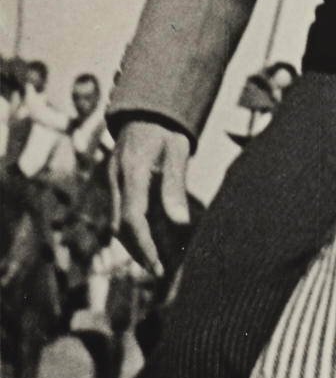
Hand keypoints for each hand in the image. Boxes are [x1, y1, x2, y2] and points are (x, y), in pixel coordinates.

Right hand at [109, 118, 191, 277]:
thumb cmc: (167, 128)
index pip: (131, 219)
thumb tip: (180, 223)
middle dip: (139, 251)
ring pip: (117, 223)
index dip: (144, 246)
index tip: (158, 267)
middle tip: (160, 270)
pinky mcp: (116, 183)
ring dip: (136, 244)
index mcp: (132, 172)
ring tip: (159, 261)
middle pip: (120, 227)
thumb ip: (176, 186)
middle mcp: (117, 179)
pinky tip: (155, 240)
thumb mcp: (178, 151)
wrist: (146, 107)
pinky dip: (136, 230)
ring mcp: (113, 181)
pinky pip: (122, 212)